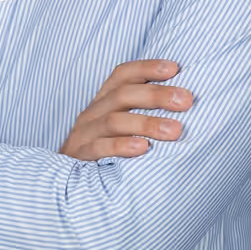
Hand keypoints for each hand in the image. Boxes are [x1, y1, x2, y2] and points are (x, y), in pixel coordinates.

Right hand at [59, 60, 193, 160]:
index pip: (124, 74)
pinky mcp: (81, 156)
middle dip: (157, 95)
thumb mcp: (119, 123)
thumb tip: (184, 101)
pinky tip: (143, 148)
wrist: (64, 182)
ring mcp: (86, 133)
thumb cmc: (103, 147)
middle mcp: (94, 111)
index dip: (147, 68)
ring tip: (175, 130)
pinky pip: (100, 148)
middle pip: (124, 95)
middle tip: (186, 101)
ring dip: (147, 123)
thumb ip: (142, 110)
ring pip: (115, 120)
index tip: (174, 68)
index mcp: (105, 99)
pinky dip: (122, 146)